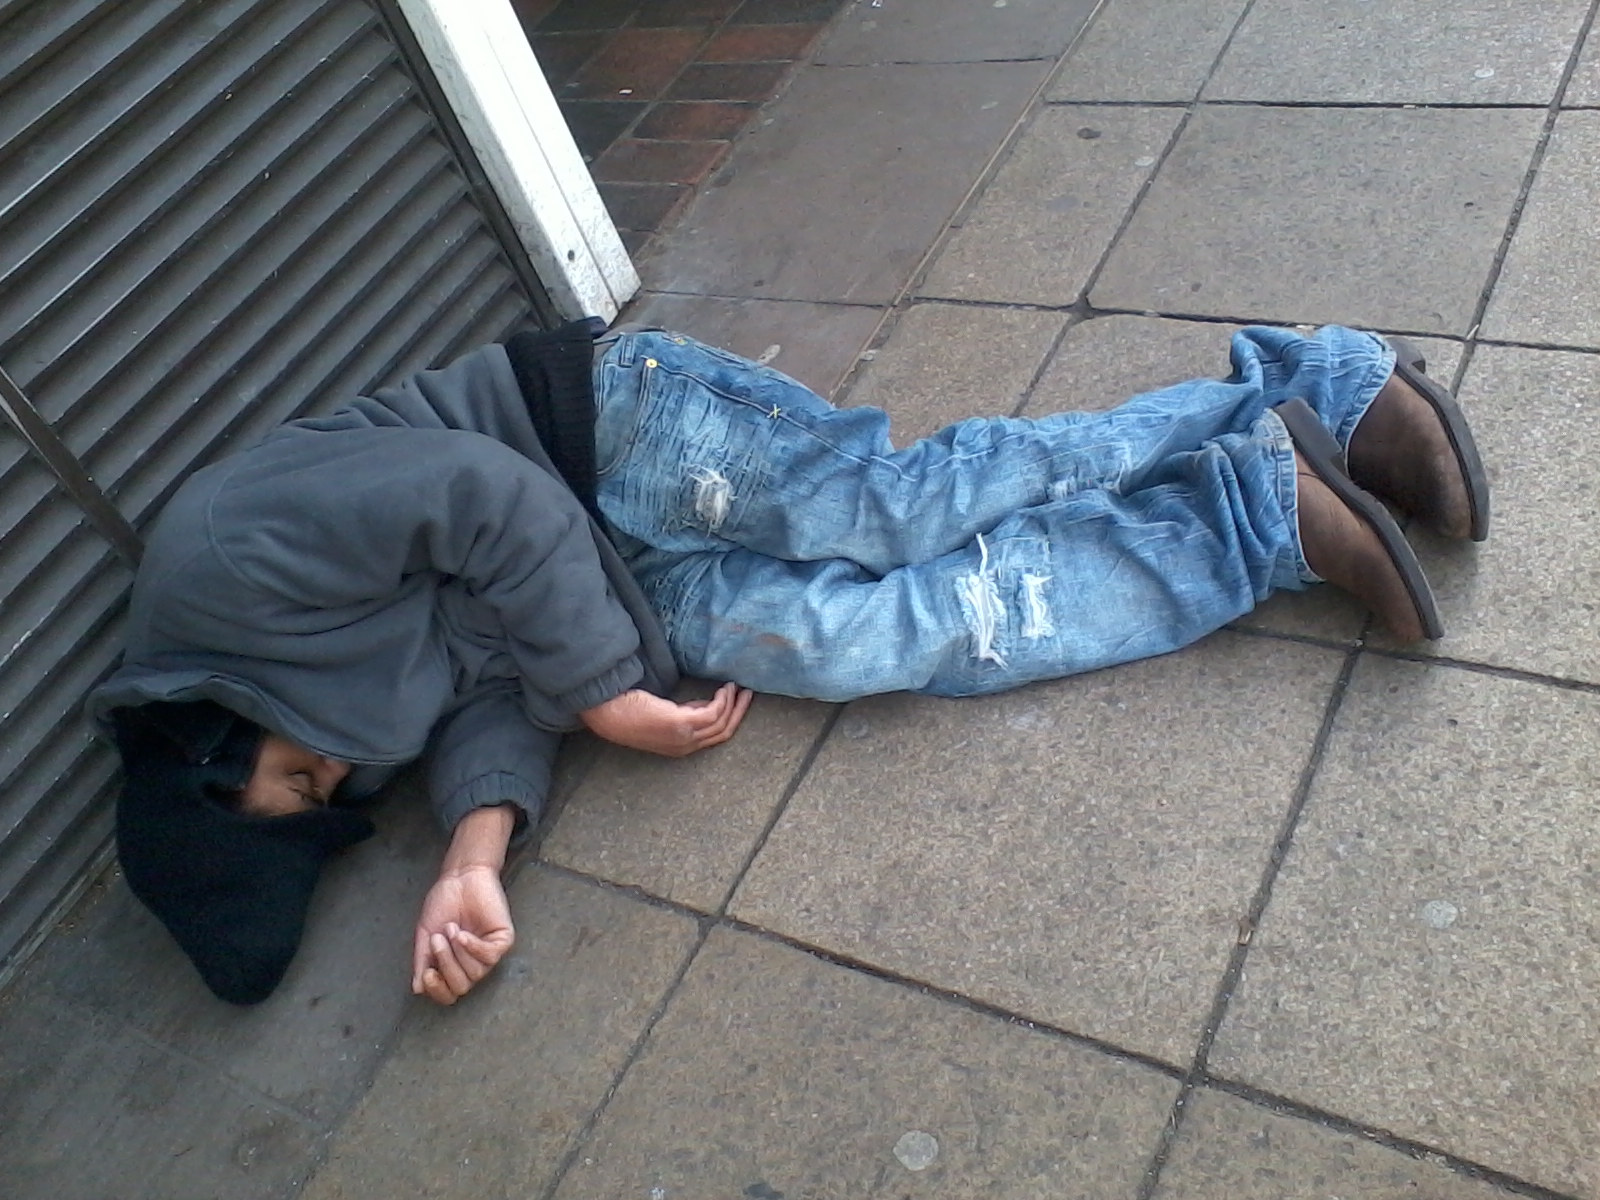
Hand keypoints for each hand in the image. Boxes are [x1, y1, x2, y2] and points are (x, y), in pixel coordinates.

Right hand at [412, 862, 514, 1005]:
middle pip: (461, 987)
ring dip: (457, 952)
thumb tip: (417, 989)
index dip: (437, 990)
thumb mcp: (426, 934)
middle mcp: (472, 964)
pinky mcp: (502, 940)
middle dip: (446, 965)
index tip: (427, 974)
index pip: (449, 995)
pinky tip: (462, 934)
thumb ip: (422, 961)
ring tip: (450, 928)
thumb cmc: (443, 904)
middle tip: (437, 940)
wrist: (459, 878)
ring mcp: (488, 954)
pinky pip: (489, 957)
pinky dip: (472, 947)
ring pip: (476, 974)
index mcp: (453, 966)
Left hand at [578, 682, 753, 757]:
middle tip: (749, 694)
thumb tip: (708, 704)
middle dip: (739, 712)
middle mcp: (684, 747)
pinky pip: (712, 713)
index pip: (715, 737)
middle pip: (723, 732)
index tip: (739, 702)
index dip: (731, 719)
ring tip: (737, 687)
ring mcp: (682, 737)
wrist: (608, 714)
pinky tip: (723, 688)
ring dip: (733, 703)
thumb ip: (686, 713)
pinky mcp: (679, 724)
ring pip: (721, 723)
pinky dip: (722, 700)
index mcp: (681, 747)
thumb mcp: (665, 715)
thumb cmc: (630, 711)